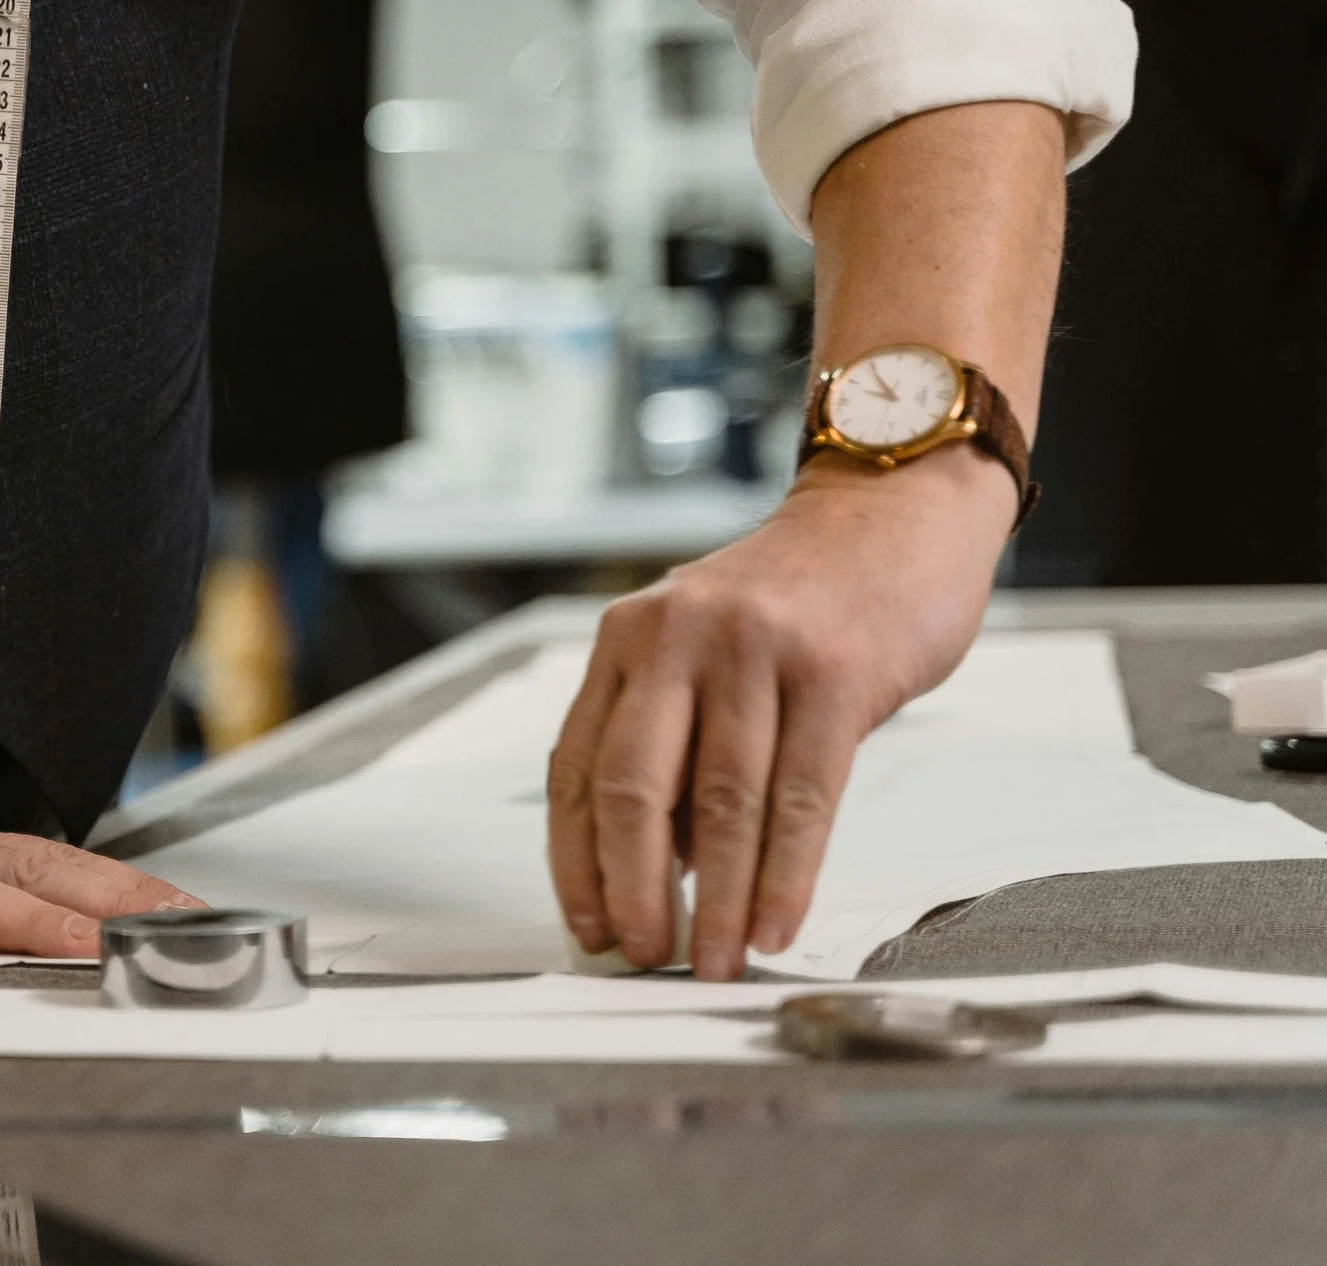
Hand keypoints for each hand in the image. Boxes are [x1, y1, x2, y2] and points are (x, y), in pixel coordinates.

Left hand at [544, 443, 1014, 979]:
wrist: (893, 511)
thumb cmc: (798, 597)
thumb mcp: (704, 648)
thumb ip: (673, 742)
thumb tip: (655, 868)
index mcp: (629, 637)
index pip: (578, 766)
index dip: (577, 859)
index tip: (587, 923)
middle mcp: (678, 637)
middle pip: (633, 789)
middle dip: (634, 889)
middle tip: (644, 954)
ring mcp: (756, 651)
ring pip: (721, 805)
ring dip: (720, 901)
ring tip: (717, 960)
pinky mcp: (835, 674)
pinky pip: (802, 799)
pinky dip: (787, 876)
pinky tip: (777, 923)